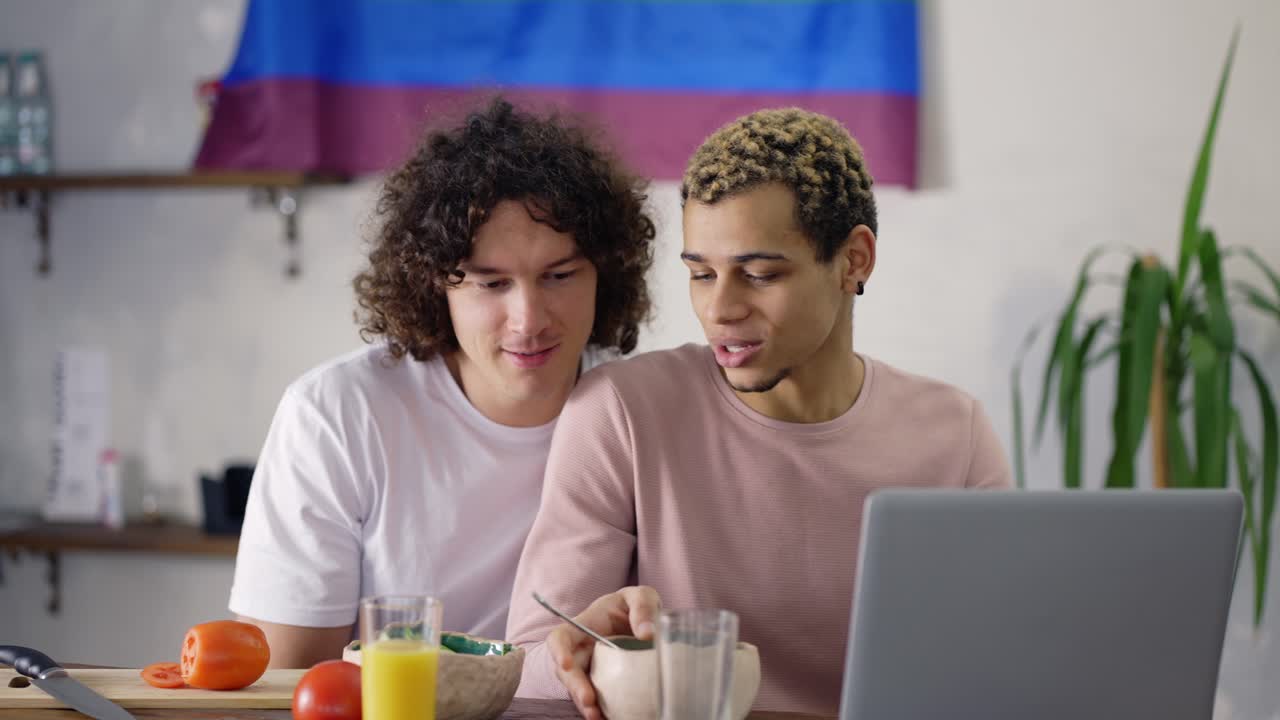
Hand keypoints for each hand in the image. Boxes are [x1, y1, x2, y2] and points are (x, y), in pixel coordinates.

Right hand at [546, 586, 662, 719]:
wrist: (643, 621)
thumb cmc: (635, 604)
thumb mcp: (641, 596)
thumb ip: (643, 607)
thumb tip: (647, 634)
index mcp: (584, 625)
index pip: (560, 637)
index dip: (558, 650)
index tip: (565, 664)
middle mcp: (582, 649)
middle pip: (566, 670)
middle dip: (574, 687)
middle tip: (589, 700)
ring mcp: (591, 668)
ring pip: (579, 689)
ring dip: (585, 705)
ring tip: (598, 716)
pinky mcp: (603, 684)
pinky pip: (597, 699)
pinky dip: (602, 710)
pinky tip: (610, 718)